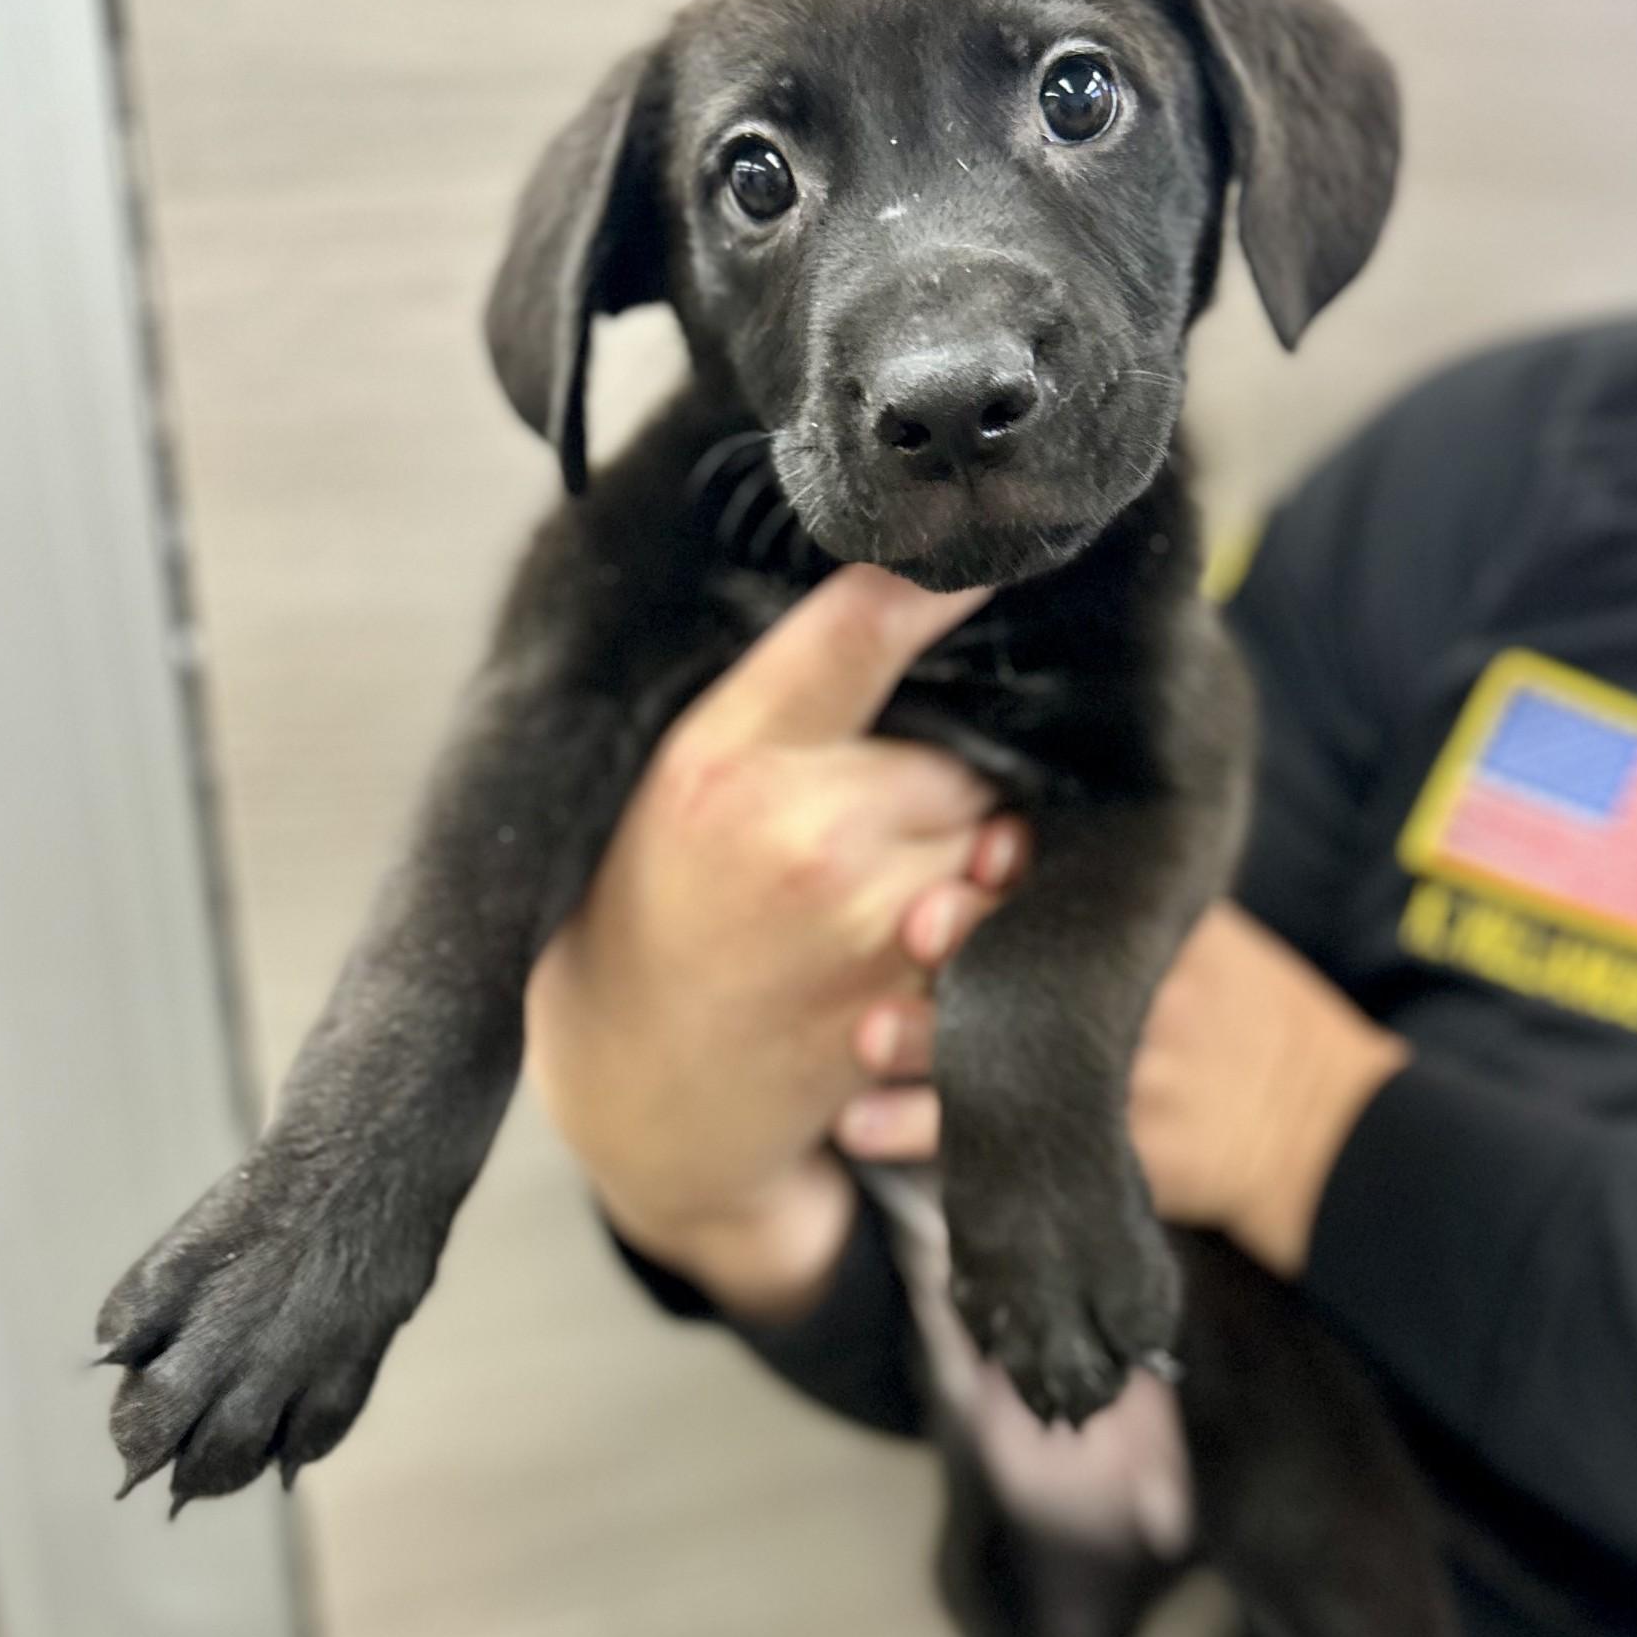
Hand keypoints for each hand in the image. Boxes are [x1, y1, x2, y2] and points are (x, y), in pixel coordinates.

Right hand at [524, 566, 1025, 1318]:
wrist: (638, 1088)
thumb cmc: (662, 906)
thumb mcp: (687, 772)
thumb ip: (791, 689)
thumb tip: (920, 576)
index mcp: (726, 758)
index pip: (861, 625)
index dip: (941, 577)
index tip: (994, 548)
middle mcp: (802, 837)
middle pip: (966, 754)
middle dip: (954, 773)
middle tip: (884, 812)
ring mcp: (866, 933)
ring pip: (997, 842)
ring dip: (980, 857)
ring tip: (894, 885)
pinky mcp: (911, 1011)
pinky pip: (998, 934)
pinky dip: (983, 933)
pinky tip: (917, 945)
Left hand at [837, 900, 1408, 1278]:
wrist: (1330, 1133)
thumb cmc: (1246, 1014)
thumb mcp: (1204, 933)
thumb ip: (1111, 888)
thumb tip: (985, 832)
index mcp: (1159, 925)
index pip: (1077, 876)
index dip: (1022, 860)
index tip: (980, 848)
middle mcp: (1143, 993)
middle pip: (1038, 957)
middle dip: (971, 941)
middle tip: (913, 928)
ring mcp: (1128, 1074)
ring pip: (1005, 1053)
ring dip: (925, 1044)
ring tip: (862, 1038)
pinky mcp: (1109, 1152)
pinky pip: (1000, 1143)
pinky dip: (925, 1136)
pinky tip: (861, 1125)